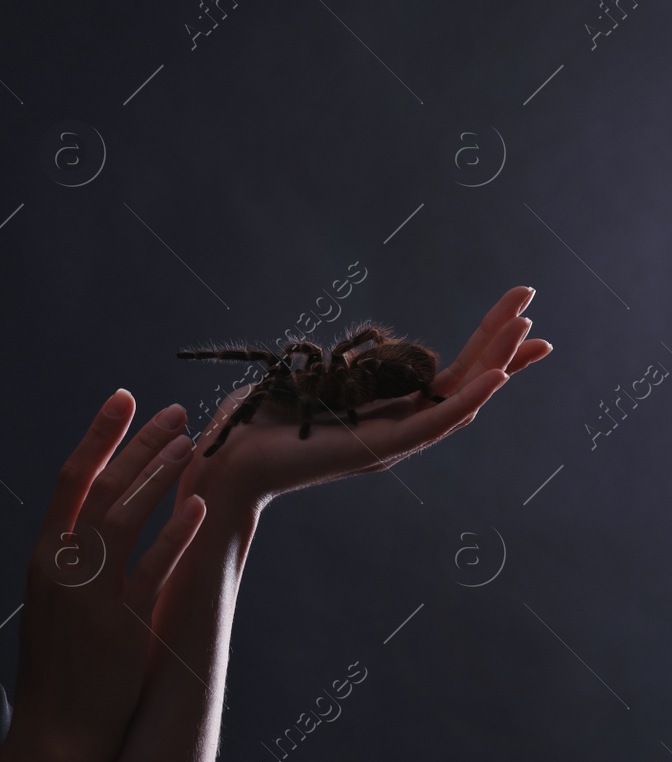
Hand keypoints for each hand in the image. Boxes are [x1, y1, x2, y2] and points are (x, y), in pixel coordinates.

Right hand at [12, 390, 210, 761]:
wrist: (56, 732)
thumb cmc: (59, 668)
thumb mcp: (51, 601)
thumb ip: (70, 559)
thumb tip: (97, 518)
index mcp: (43, 556)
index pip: (69, 478)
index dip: (98, 435)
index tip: (122, 399)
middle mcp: (61, 566)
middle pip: (100, 485)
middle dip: (139, 442)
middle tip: (173, 411)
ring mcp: (90, 593)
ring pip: (124, 515)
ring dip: (159, 473)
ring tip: (191, 444)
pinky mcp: (121, 623)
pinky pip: (152, 567)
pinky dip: (176, 533)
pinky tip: (199, 507)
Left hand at [175, 286, 553, 512]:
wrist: (230, 461)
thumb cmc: (261, 421)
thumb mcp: (314, 382)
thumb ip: (345, 370)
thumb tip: (359, 350)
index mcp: (388, 410)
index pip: (449, 376)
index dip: (486, 348)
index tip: (522, 320)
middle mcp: (400, 427)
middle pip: (466, 381)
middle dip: (502, 341)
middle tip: (532, 300)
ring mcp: (394, 440)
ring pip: (460, 399)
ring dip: (497, 362)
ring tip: (528, 330)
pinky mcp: (379, 448)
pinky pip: (434, 423)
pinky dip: (467, 399)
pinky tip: (496, 377)